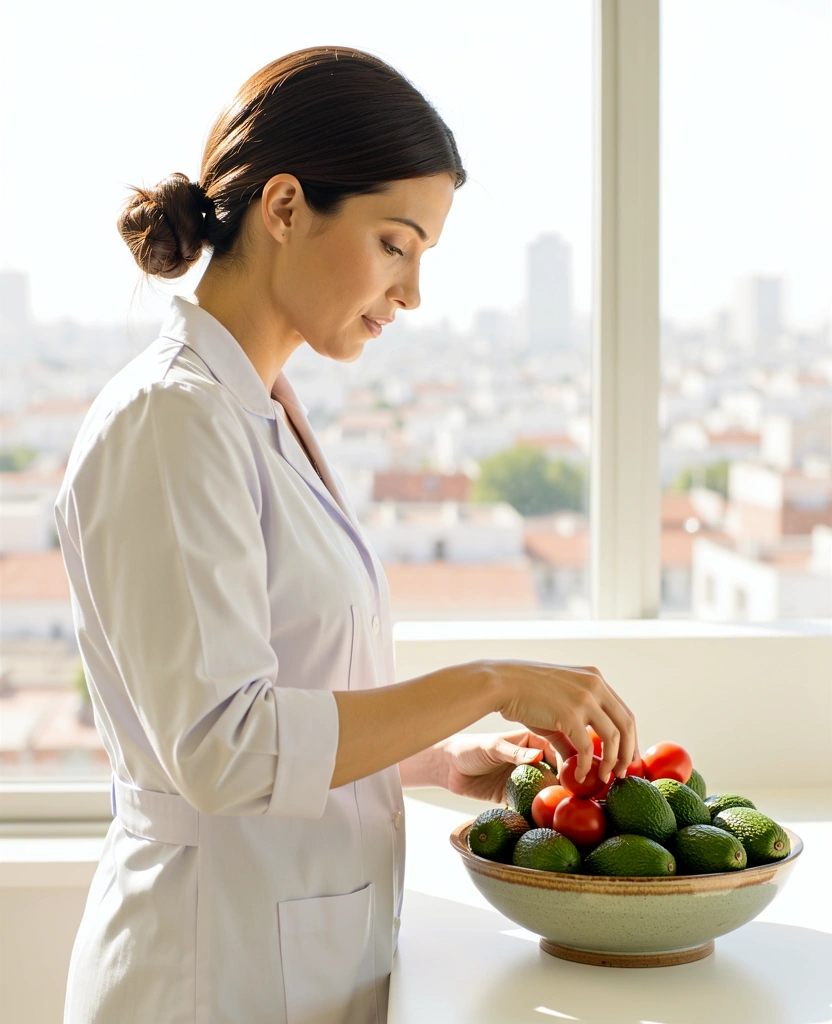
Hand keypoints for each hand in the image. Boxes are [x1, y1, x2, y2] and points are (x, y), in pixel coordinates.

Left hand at [440, 730, 576, 803]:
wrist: (449, 768)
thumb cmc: (470, 748)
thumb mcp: (492, 747)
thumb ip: (514, 752)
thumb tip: (539, 756)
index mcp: (528, 742)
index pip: (554, 749)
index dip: (566, 760)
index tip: (573, 772)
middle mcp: (530, 760)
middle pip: (554, 771)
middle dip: (564, 782)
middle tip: (572, 794)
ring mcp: (523, 778)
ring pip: (544, 789)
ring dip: (552, 798)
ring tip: (562, 808)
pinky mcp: (513, 796)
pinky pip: (530, 804)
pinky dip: (537, 811)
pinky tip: (545, 819)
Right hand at [478, 659, 638, 785]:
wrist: (501, 683)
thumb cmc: (525, 693)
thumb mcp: (559, 703)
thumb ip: (576, 724)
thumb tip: (584, 755)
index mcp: (595, 678)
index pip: (624, 712)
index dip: (630, 738)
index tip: (626, 757)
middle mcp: (595, 685)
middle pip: (626, 724)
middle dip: (628, 753)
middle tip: (622, 773)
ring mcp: (584, 699)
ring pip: (613, 737)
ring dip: (612, 762)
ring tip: (605, 778)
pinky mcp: (570, 714)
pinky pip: (587, 748)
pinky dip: (586, 766)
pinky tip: (580, 776)